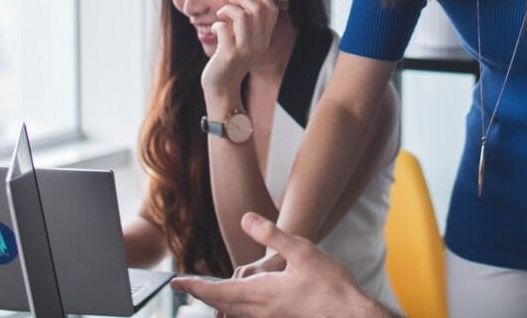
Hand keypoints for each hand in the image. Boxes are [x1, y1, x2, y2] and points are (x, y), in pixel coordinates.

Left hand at [171, 213, 386, 317]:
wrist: (349, 313)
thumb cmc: (329, 283)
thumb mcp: (301, 250)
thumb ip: (272, 235)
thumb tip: (246, 219)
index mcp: (261, 292)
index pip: (218, 290)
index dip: (196, 286)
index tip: (177, 281)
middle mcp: (260, 309)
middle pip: (222, 305)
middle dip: (202, 295)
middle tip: (186, 286)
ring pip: (234, 313)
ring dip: (218, 303)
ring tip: (209, 293)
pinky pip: (248, 317)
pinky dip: (235, 308)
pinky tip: (243, 302)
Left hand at [201, 0, 279, 94]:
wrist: (222, 89)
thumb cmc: (230, 63)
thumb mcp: (245, 45)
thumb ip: (248, 27)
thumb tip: (243, 2)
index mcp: (264, 40)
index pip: (272, 10)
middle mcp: (258, 44)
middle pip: (257, 9)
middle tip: (230, 0)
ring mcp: (244, 50)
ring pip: (241, 15)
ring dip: (227, 9)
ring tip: (220, 15)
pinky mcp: (229, 55)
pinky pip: (223, 28)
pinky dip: (216, 24)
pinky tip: (214, 29)